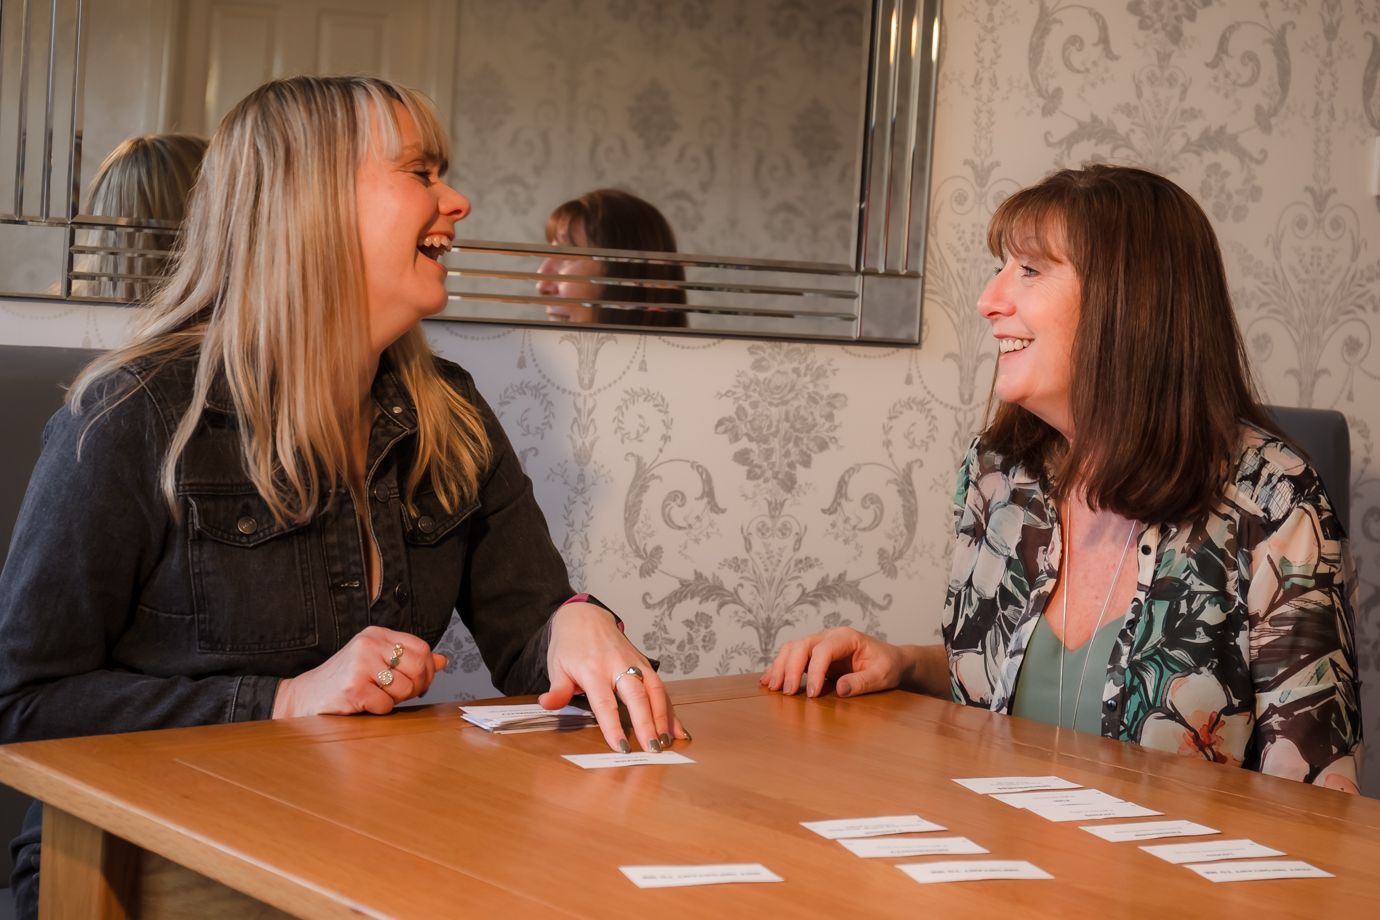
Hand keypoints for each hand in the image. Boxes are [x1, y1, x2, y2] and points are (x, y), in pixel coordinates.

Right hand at [272, 625, 447, 717]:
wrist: (304, 696)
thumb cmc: (344, 680)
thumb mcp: (377, 662)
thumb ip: (409, 660)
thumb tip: (443, 660)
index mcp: (376, 634)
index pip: (421, 648)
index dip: (427, 670)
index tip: (418, 683)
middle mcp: (368, 644)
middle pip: (418, 667)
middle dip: (416, 687)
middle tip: (401, 695)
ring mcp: (360, 664)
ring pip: (404, 688)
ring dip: (394, 700)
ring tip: (376, 696)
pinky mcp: (353, 687)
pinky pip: (386, 705)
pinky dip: (379, 711)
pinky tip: (363, 704)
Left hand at [538, 602, 687, 752]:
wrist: (585, 616)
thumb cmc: (570, 645)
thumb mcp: (557, 666)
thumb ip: (558, 689)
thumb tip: (548, 704)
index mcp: (593, 669)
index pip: (605, 702)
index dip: (614, 726)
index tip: (621, 746)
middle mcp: (618, 665)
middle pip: (637, 695)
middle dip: (647, 723)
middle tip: (653, 748)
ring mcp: (634, 662)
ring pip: (655, 690)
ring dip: (663, 717)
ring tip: (667, 741)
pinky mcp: (644, 663)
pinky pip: (661, 687)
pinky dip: (670, 708)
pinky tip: (677, 729)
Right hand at [761, 626, 905, 698]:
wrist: (891, 660)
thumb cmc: (888, 665)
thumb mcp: (882, 675)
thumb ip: (862, 682)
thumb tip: (840, 689)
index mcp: (847, 637)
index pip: (823, 650)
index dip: (814, 672)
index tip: (811, 694)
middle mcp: (830, 636)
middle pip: (801, 645)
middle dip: (790, 668)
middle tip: (786, 692)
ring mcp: (820, 643)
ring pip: (792, 648)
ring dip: (779, 666)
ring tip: (772, 687)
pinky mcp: (814, 654)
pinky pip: (792, 656)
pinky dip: (779, 667)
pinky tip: (767, 680)